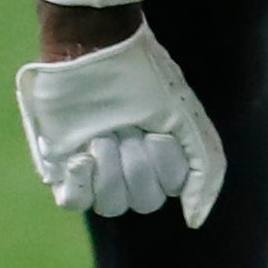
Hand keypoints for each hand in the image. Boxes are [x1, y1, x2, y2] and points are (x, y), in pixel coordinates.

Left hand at [14, 15, 224, 222]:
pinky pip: (75, 202)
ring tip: (102, 132)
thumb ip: (204, 167)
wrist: (91, 45)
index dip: (163, 165)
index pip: (169, 190)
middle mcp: (131, 164)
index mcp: (161, 153)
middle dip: (137, 164)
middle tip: (127, 127)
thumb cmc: (140, 73)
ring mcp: (97, 166)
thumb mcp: (184, 117)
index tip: (155, 128)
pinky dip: (81, 180)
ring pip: (110, 206)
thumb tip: (194, 222)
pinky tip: (82, 153)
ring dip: (109, 167)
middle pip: (142, 202)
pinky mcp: (64, 164)